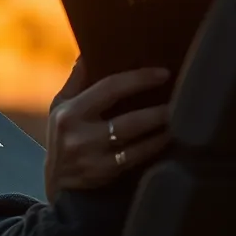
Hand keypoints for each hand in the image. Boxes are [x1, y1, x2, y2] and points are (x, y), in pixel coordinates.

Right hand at [44, 65, 171, 202]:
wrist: (55, 183)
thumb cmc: (62, 136)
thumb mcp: (60, 105)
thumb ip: (77, 80)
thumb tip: (88, 52)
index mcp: (70, 112)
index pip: (110, 88)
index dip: (139, 79)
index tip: (163, 73)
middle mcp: (81, 136)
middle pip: (129, 121)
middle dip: (157, 111)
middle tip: (180, 99)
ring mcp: (94, 159)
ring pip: (137, 143)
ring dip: (161, 130)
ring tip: (179, 118)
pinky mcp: (106, 175)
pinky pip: (137, 159)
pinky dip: (154, 147)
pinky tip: (168, 138)